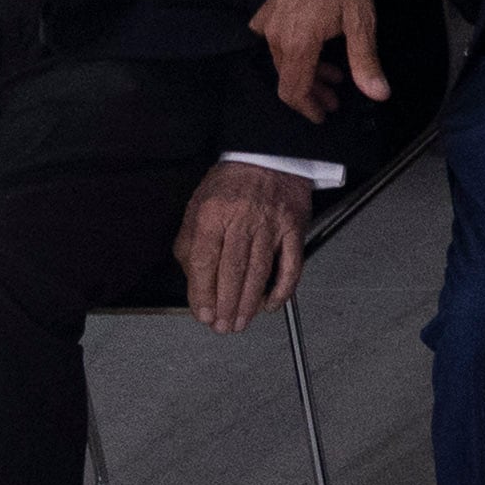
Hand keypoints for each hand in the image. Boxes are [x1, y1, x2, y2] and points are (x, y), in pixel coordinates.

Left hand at [173, 160, 313, 332]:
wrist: (267, 157)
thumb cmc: (230, 184)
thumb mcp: (197, 206)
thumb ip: (190, 243)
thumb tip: (194, 279)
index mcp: (212, 214)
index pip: (205, 262)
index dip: (203, 293)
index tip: (203, 313)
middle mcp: (242, 219)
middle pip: (232, 271)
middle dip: (226, 305)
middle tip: (222, 326)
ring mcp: (271, 224)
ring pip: (259, 271)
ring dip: (249, 302)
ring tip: (241, 321)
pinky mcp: (294, 227)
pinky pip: (291, 263)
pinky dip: (283, 288)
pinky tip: (271, 304)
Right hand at [255, 0, 391, 117]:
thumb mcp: (361, 20)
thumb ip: (365, 61)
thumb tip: (378, 94)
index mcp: (297, 44)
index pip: (293, 91)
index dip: (307, 108)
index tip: (323, 116)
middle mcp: (276, 35)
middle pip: (288, 76)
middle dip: (313, 91)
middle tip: (337, 97)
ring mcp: (269, 20)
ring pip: (282, 58)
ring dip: (307, 70)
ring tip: (335, 74)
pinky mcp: (269, 6)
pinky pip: (275, 37)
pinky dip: (293, 50)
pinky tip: (311, 45)